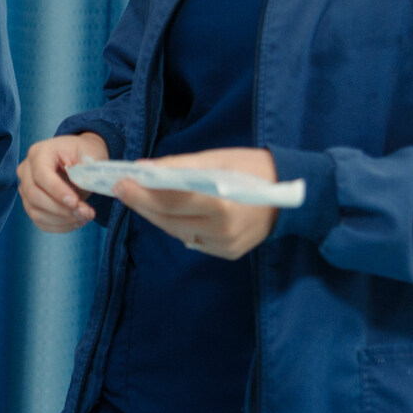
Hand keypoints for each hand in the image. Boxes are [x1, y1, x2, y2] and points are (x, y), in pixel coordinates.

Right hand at [18, 132, 109, 232]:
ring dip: (62, 220)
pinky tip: (77, 221)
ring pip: (36, 211)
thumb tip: (88, 182)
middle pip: (34, 195)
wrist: (79, 159)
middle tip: (85, 212)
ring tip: (85, 216)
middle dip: (61, 209)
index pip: (41, 174)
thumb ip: (89, 167)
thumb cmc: (84, 154)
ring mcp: (26, 188)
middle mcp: (26, 170)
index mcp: (39, 153)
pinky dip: (60, 226)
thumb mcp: (91, 153)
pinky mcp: (31, 204)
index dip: (57, 190)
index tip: (75, 202)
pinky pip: (41, 221)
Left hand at [113, 148, 280, 259]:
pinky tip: (167, 212)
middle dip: (142, 204)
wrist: (292, 195)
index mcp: (220, 204)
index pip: (168, 200)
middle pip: (168, 219)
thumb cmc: (253, 169)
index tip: (120, 182)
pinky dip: (177, 225)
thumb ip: (178, 166)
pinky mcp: (228, 253)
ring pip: (176, 232)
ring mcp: (225, 245)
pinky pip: (192, 240)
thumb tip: (143, 169)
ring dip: (155, 215)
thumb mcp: (216, 159)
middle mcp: (222, 230)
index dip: (141, 193)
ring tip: (140, 198)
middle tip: (122, 189)